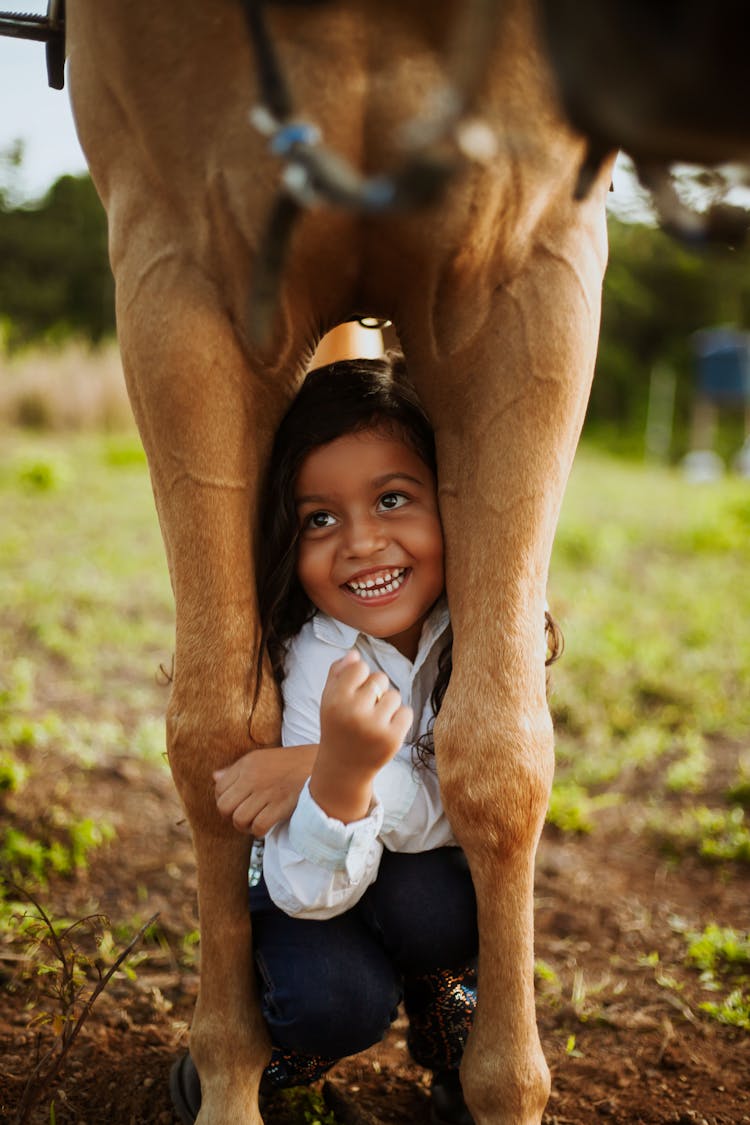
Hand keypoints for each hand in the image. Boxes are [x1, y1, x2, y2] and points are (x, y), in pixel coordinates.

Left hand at [214, 744, 317, 835]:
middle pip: (224, 807)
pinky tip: (266, 826)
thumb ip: (237, 770)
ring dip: (245, 827)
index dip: (225, 801)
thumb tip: (214, 777)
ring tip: (255, 822)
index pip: (219, 789)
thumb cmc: (291, 762)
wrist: (322, 761)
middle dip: (231, 816)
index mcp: (247, 764)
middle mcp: (253, 777)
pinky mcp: (281, 805)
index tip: (238, 804)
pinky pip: (258, 826)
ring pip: (239, 819)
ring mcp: (267, 792)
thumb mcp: (261, 758)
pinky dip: (259, 831)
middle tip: (245, 816)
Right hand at [310, 650, 412, 822]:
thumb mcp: (328, 699)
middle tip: (363, 710)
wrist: (344, 768)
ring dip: (387, 705)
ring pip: (394, 695)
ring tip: (373, 721)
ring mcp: (375, 727)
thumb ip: (337, 673)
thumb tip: (354, 654)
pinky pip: (407, 712)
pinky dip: (399, 719)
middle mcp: (354, 712)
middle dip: (375, 691)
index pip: (360, 667)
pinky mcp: (393, 739)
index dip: (359, 678)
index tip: (352, 694)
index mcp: (335, 700)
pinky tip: (385, 730)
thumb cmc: (337, 726)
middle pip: (380, 678)